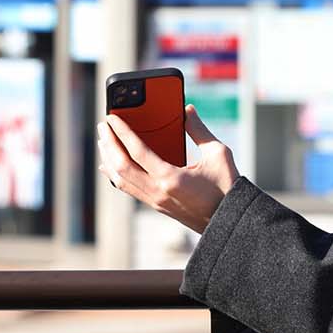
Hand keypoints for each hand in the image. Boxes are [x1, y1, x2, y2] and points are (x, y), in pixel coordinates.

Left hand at [98, 105, 238, 234]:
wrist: (229, 221)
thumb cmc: (227, 188)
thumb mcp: (218, 154)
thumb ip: (199, 130)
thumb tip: (187, 110)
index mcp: (171, 178)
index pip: (137, 151)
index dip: (121, 132)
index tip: (111, 118)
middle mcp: (158, 191)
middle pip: (121, 166)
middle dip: (109, 144)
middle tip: (102, 126)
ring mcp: (155, 201)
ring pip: (121, 180)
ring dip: (109, 159)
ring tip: (103, 141)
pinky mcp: (157, 206)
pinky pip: (129, 189)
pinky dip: (115, 175)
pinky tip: (110, 166)